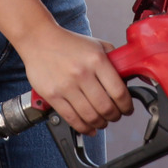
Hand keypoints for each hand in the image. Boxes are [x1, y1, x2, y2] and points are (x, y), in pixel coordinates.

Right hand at [16, 23, 132, 135]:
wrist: (39, 40)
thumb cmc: (70, 43)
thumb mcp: (97, 45)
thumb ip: (114, 61)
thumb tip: (127, 80)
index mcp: (97, 60)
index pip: (119, 92)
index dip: (126, 106)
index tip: (127, 109)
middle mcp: (82, 73)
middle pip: (106, 107)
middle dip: (115, 116)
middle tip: (116, 116)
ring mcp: (66, 86)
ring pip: (90, 116)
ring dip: (101, 124)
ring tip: (103, 122)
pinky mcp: (52, 95)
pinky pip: (71, 118)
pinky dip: (83, 128)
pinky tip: (89, 128)